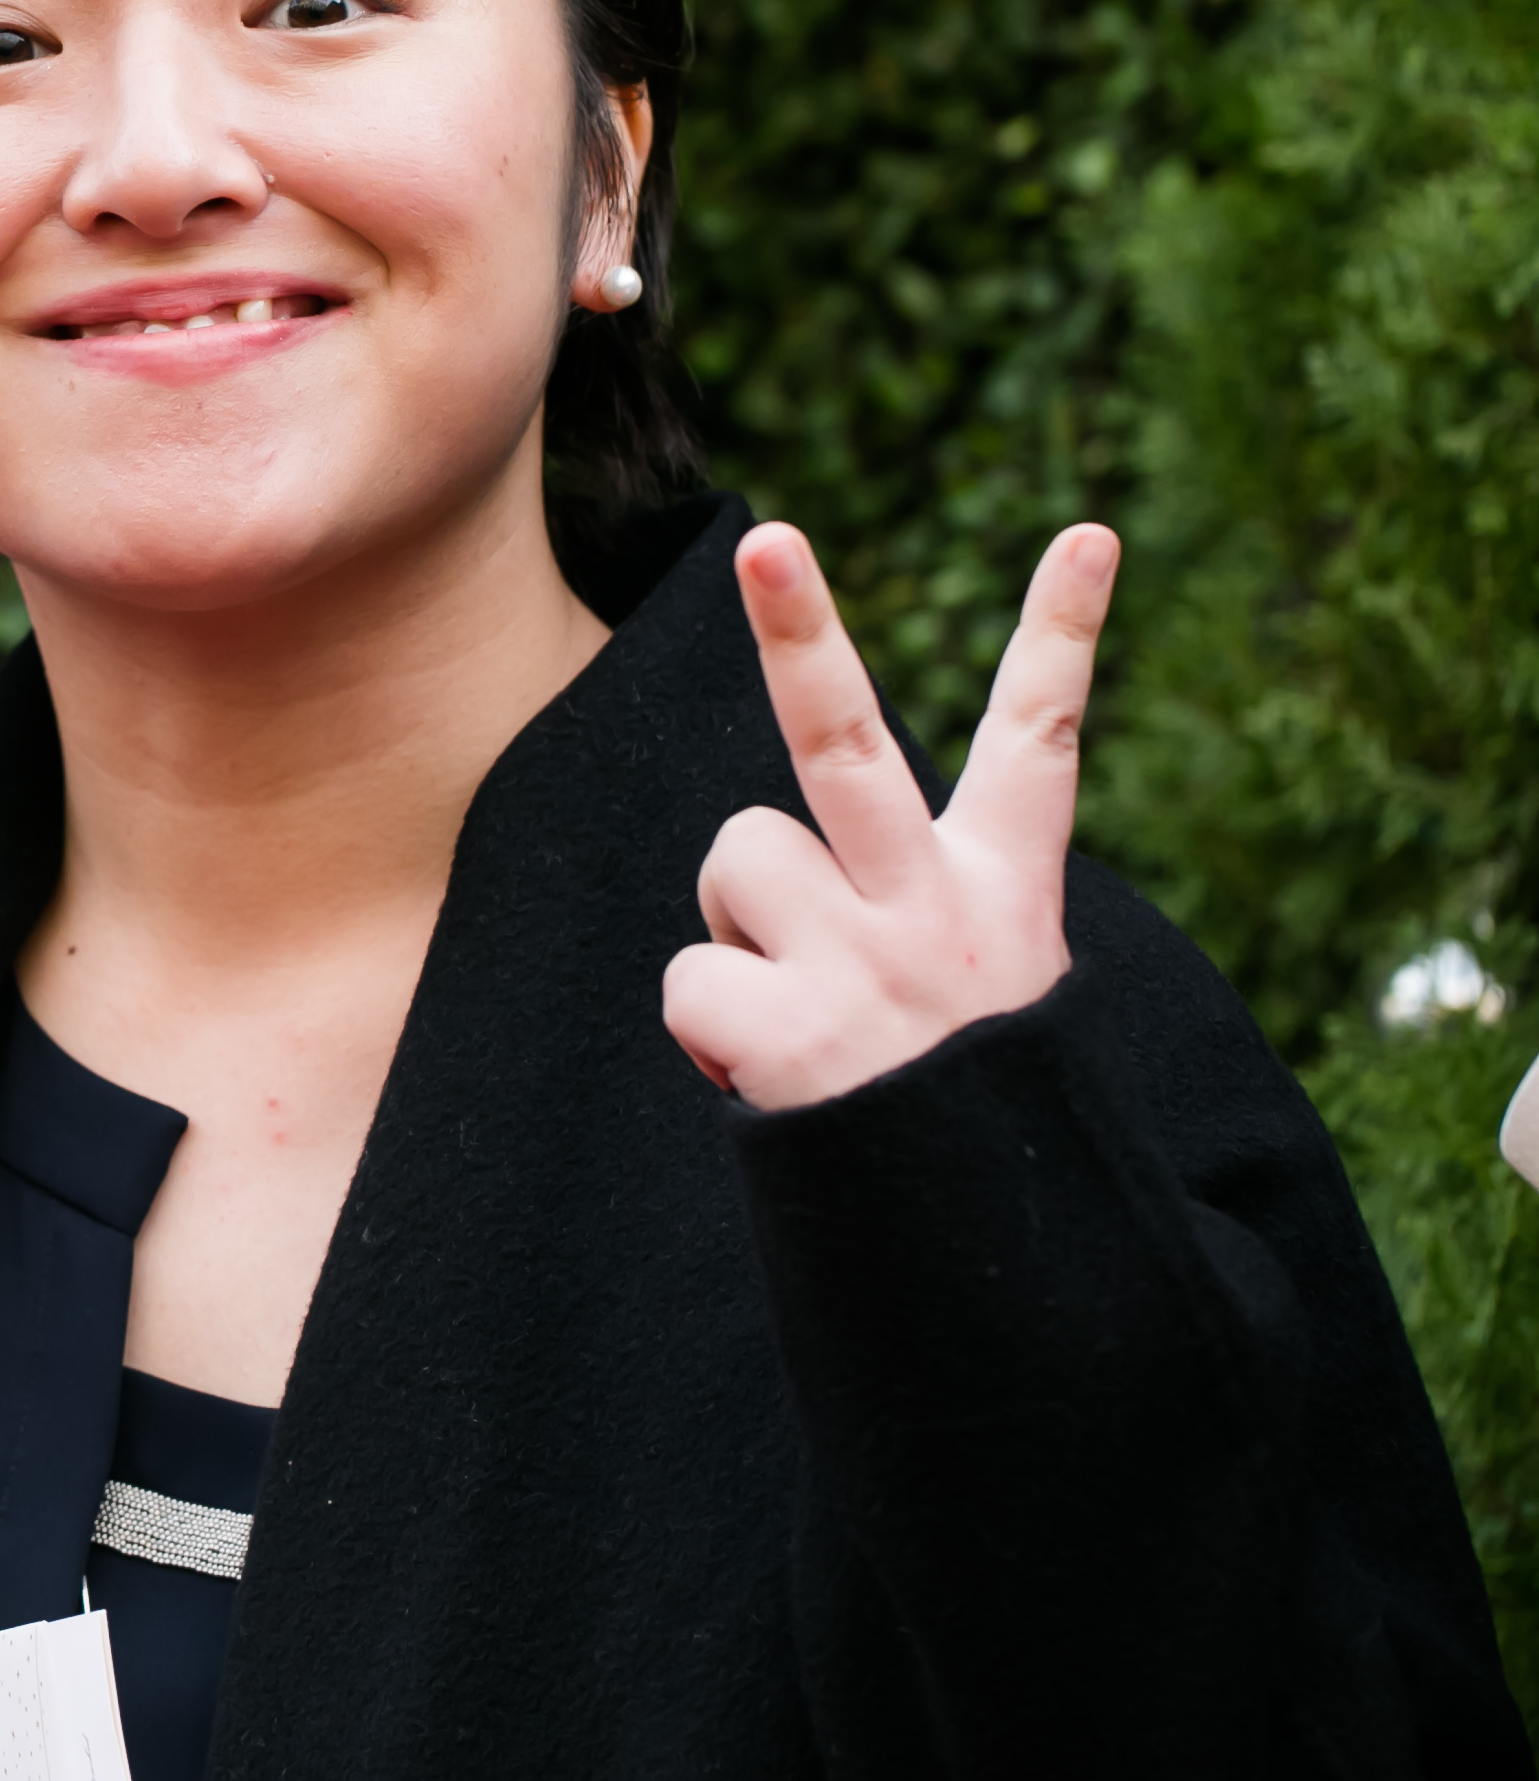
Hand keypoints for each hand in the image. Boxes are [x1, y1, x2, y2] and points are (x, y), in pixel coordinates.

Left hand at [664, 522, 1118, 1111]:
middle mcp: (934, 906)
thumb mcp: (969, 982)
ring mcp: (862, 960)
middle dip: (801, 633)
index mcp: (1002, 888)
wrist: (979, 1245)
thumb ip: (882, 895)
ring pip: (736, 858)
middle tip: (770, 542)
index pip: (1043, 741)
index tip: (1090, 535)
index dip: (1065, 634)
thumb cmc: (955, 1094)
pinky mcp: (790, 1027)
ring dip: (742, 925)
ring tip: (808, 1008)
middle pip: (850, 741)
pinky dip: (710, 1029)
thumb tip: (748, 861)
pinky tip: (772, 1075)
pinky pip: (688, 973)